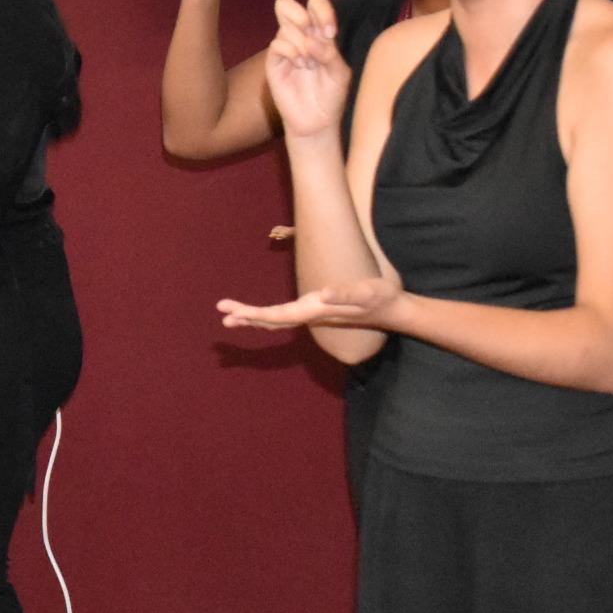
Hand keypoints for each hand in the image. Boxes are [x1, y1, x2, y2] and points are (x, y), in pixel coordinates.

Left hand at [219, 273, 402, 331]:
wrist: (392, 310)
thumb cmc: (379, 298)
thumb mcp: (366, 292)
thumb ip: (346, 295)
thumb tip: (324, 294)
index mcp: (315, 309)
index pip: (278, 314)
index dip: (254, 314)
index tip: (234, 314)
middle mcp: (309, 314)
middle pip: (271, 319)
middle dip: (246, 316)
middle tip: (220, 312)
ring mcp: (312, 314)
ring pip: (276, 319)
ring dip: (252, 318)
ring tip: (229, 317)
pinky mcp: (315, 310)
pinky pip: (284, 316)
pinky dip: (266, 316)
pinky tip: (255, 317)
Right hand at [260, 0, 348, 139]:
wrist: (316, 121)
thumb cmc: (331, 95)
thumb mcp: (340, 72)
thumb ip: (330, 53)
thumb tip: (312, 40)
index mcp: (318, 34)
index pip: (314, 4)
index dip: (321, 10)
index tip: (330, 32)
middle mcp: (299, 37)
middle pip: (285, 5)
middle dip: (302, 16)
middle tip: (312, 34)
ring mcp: (284, 49)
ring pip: (285, 28)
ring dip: (302, 44)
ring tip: (310, 64)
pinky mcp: (273, 63)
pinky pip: (277, 45)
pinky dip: (291, 52)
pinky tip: (300, 66)